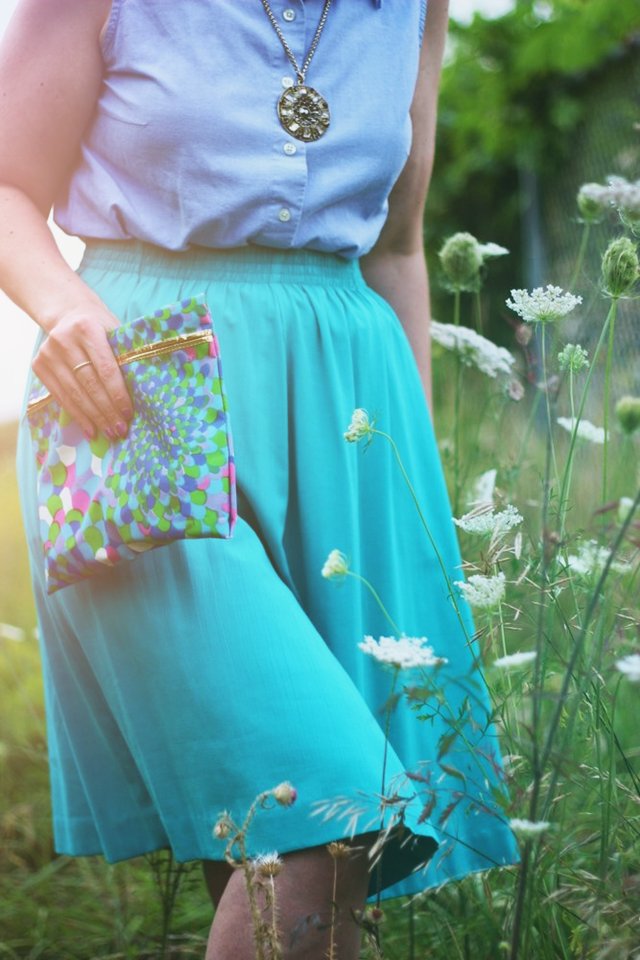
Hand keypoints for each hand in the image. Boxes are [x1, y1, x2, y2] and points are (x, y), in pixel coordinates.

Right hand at [32, 302, 133, 439]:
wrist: (66, 314)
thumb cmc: (100, 327)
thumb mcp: (114, 331)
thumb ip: (125, 354)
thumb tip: (143, 392)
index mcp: (87, 328)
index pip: (106, 368)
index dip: (117, 393)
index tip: (128, 413)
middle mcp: (64, 340)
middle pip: (89, 384)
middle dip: (107, 410)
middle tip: (120, 430)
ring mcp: (48, 353)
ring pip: (74, 393)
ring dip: (93, 417)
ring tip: (109, 433)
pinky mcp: (39, 365)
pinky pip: (61, 396)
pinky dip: (77, 415)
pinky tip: (90, 429)